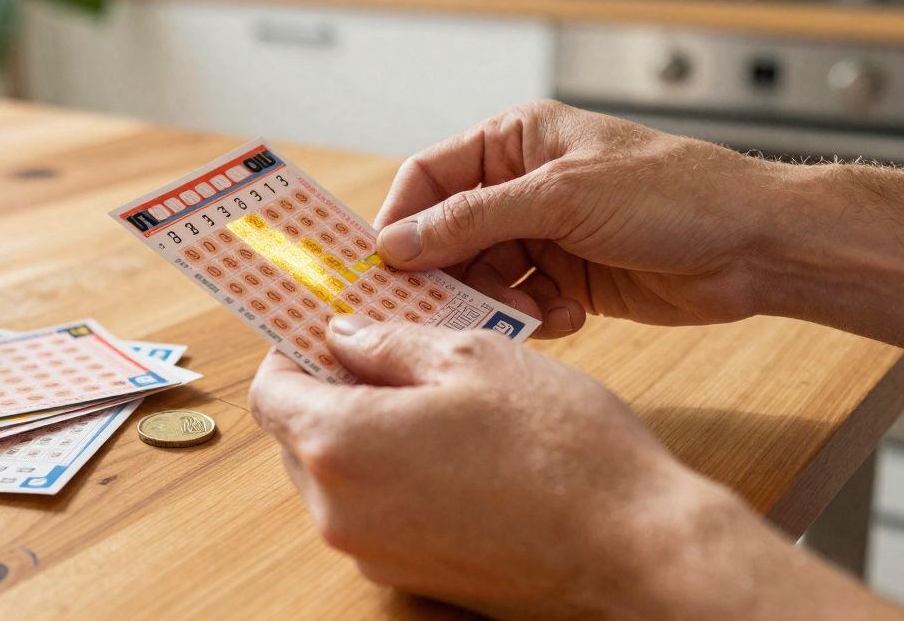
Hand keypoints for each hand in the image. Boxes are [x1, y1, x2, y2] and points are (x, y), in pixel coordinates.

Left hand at [248, 318, 903, 619]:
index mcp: (340, 445)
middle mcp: (338, 511)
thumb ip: (389, 342)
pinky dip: (387, 474)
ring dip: (359, 431)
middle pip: (295, 436)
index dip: (290, 350)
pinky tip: (448, 449)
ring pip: (333, 476)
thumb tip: (344, 336)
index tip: (322, 327)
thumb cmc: (561, 447)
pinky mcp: (408, 576)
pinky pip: (371, 512)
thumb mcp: (472, 358)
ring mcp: (371, 553)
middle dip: (327, 388)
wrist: (634, 548)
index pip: (269, 392)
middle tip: (384, 351)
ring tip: (428, 396)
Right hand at [373, 100, 786, 334]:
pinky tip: (566, 316)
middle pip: (447, 234)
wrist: (756, 245)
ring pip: (481, 274)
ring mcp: (544, 234)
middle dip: (448, 272)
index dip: (400, 219)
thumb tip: (395, 244)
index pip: (429, 176)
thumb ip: (472, 220)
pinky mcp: (567, 278)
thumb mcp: (560, 197)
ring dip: (494, 300)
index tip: (382, 266)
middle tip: (443, 309)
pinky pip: (519, 302)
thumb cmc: (671, 194)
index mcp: (515, 141)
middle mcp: (522, 186)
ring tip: (528, 311)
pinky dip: (531, 316)